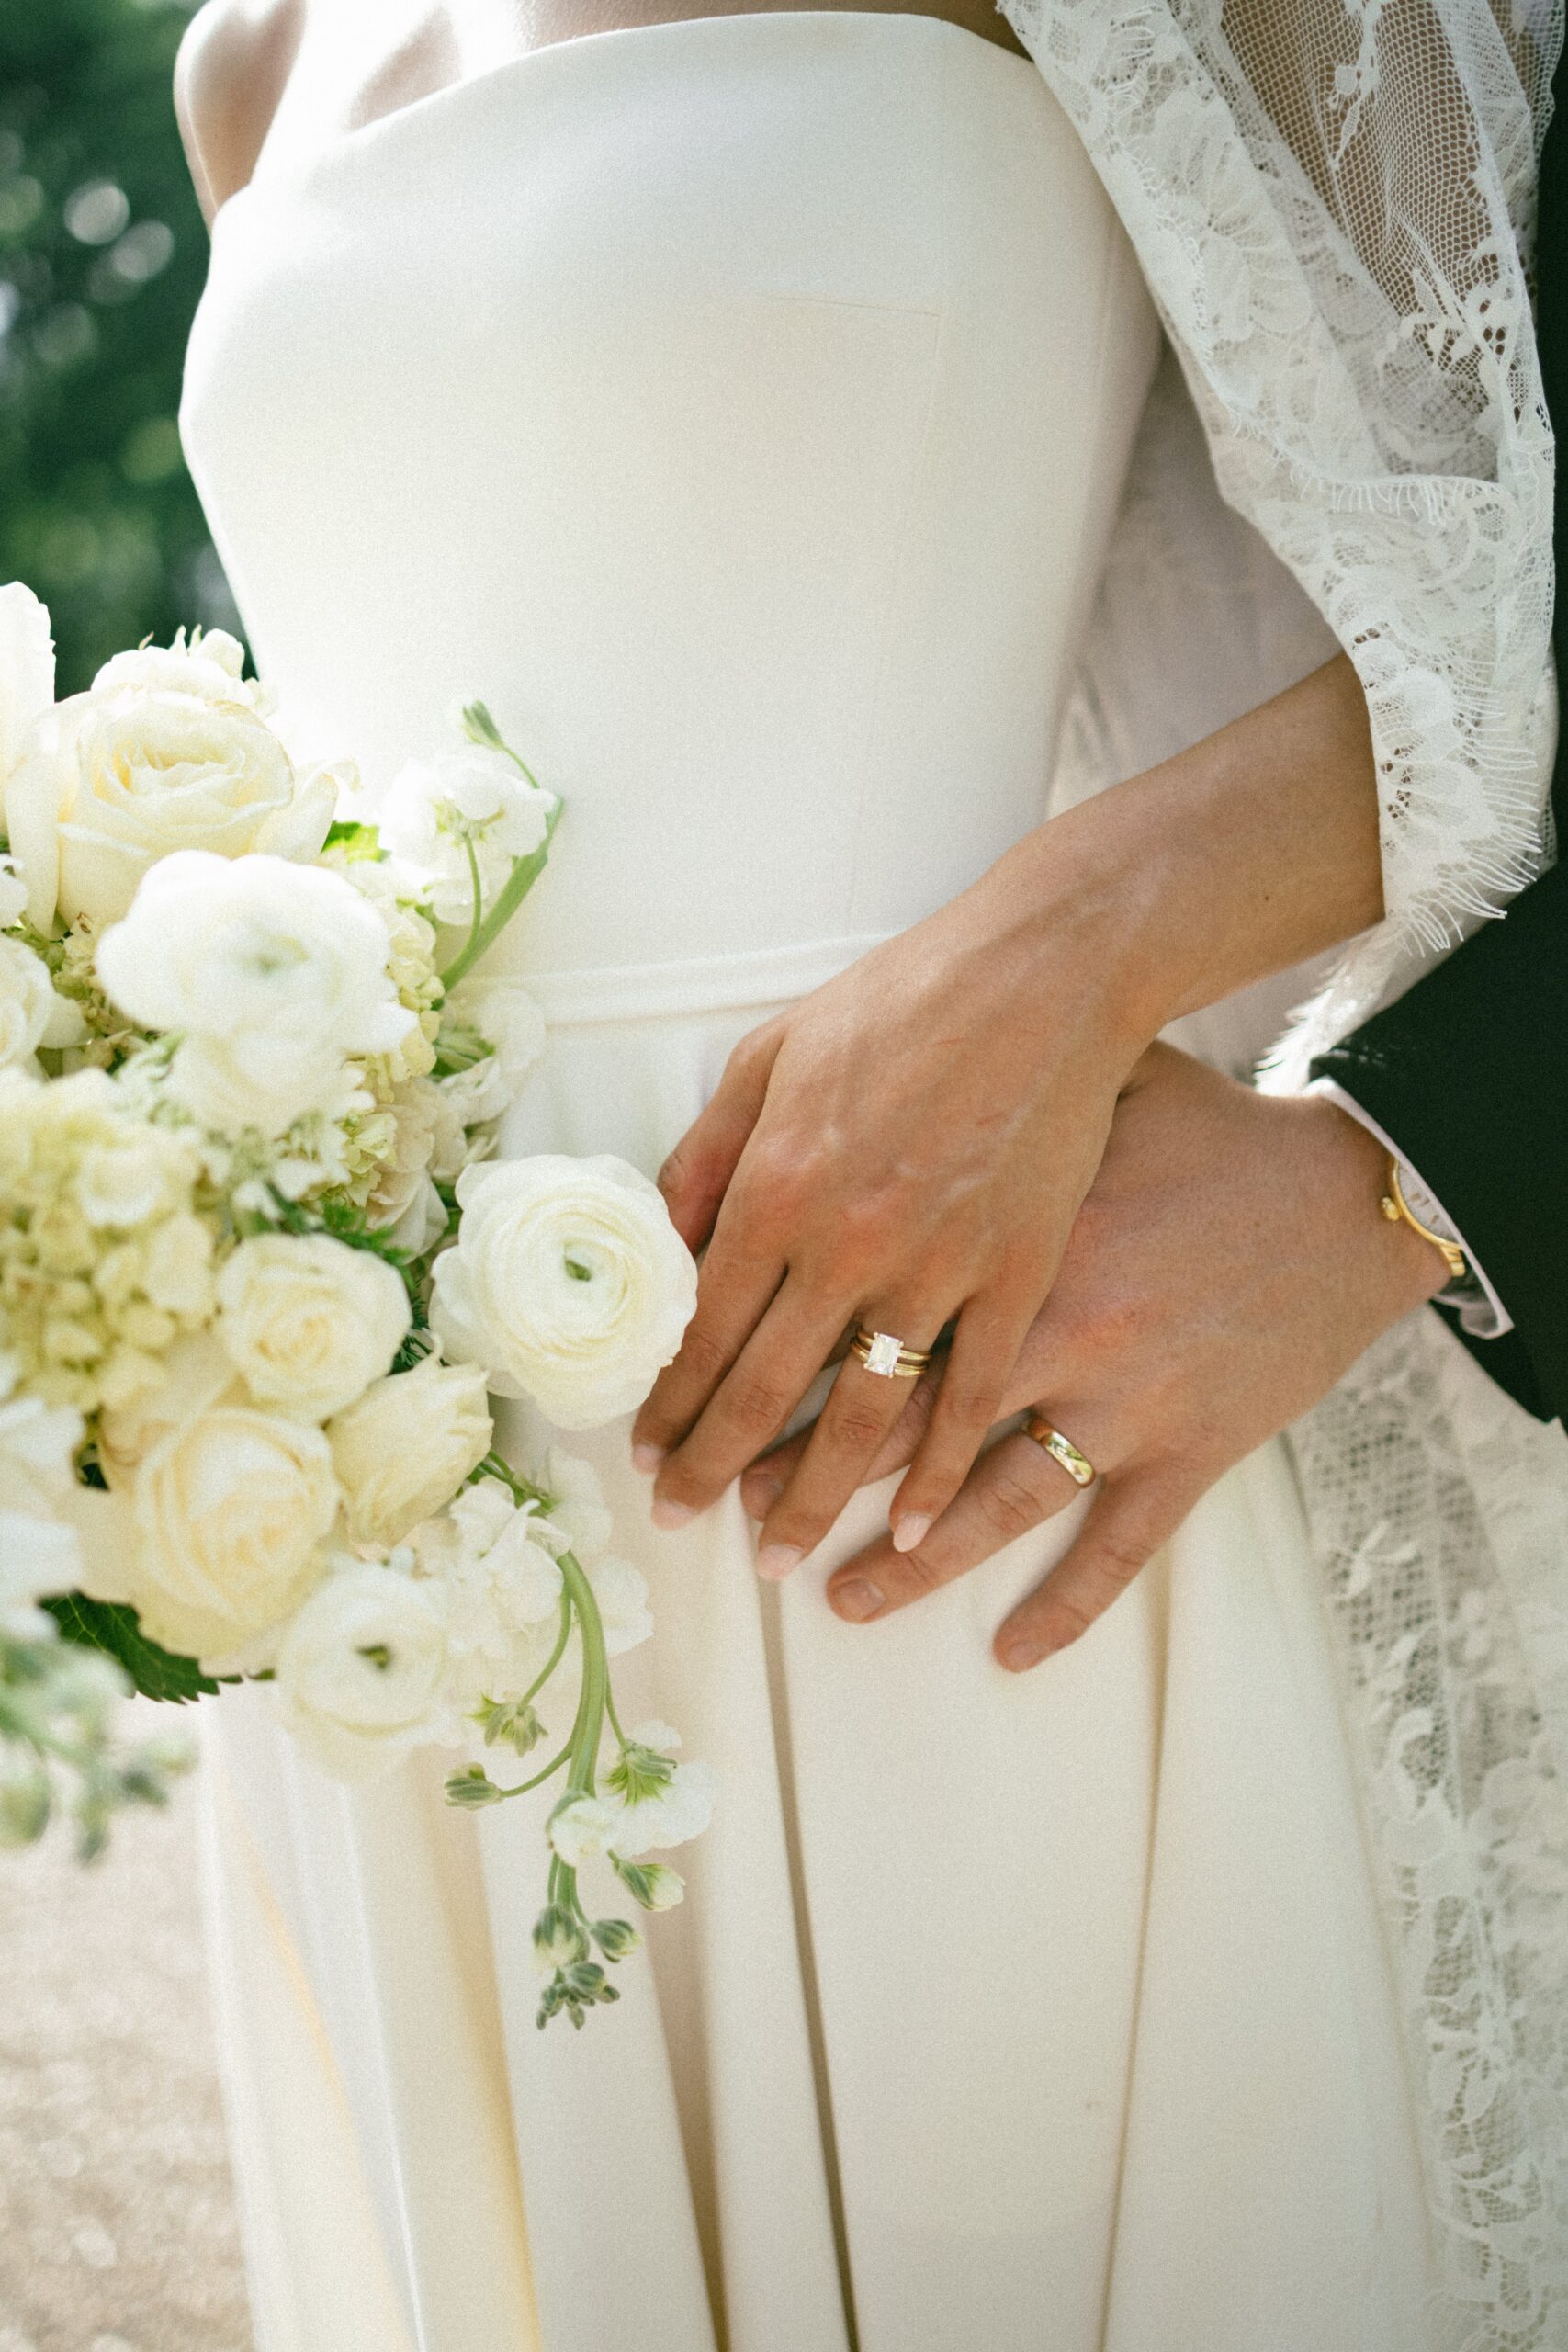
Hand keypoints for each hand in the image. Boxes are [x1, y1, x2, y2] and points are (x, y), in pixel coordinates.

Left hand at [634, 848, 1144, 1571]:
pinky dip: (942, 1470)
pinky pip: (973, 1395)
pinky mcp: (1023, 1275)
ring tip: (781, 1556)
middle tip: (684, 1521)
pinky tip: (915, 1524)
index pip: (704, 1327)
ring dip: (816, 1493)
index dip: (671, 1402)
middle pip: (769, 1387)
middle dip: (717, 1467)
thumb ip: (710, 1153)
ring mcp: (942, 1267)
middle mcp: (850, 1242)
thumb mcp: (773, 1054)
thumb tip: (658, 1239)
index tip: (648, 1454)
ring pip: (865, 1412)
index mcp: (778, 1186)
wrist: (1044, 975)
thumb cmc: (902, 1000)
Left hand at [738, 1045, 1447, 1666]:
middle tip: (737, 1516)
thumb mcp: (1079, 1091)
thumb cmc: (1204, 1126)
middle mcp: (1046, 1330)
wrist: (1344, 1187)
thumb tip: (861, 1106)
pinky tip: (1010, 1650)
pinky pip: (1116, 1548)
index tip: (710, 1414)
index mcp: (997, 1242)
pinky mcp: (1188, 1449)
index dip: (770, 1377)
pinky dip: (1064, 1605)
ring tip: (835, 1598)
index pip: (853, 1324)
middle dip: (806, 1478)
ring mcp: (1120, 1400)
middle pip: (896, 1423)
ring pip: (987, 1503)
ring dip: (907, 1563)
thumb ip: (975, 1112)